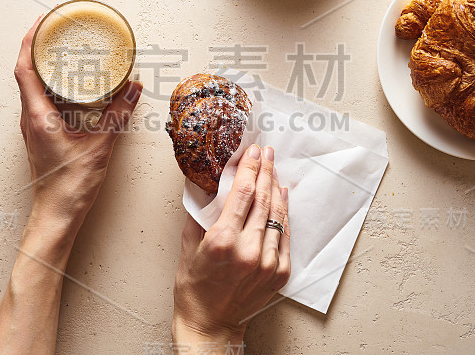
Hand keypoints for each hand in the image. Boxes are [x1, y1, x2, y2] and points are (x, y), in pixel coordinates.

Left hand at [13, 16, 141, 229]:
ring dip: (44, 66)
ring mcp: (34, 127)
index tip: (41, 21)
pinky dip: (52, 85)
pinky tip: (70, 85)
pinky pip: (42, 101)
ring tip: (63, 50)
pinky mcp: (41, 135)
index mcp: (37, 116)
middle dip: (38, 47)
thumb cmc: (70, 186)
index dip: (29, 41)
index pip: (24, 68)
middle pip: (26, 72)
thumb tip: (132, 88)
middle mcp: (30, 118)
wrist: (56, 216)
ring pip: (33, 87)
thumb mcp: (100, 146)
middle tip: (56, 29)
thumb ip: (118, 115)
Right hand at [172, 144, 290, 346]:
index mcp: (222, 241)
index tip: (253, 151)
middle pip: (263, 199)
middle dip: (266, 171)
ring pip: (278, 215)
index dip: (250, 167)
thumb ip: (200, 213)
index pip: (243, 193)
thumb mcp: (189, 244)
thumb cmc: (194, 287)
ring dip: (276, 188)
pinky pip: (285, 235)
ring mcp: (267, 263)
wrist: (210, 324)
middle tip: (267, 152)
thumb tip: (209, 184)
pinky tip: (282, 197)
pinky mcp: (279, 273)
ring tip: (274, 170)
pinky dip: (284, 214)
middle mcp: (248, 250)